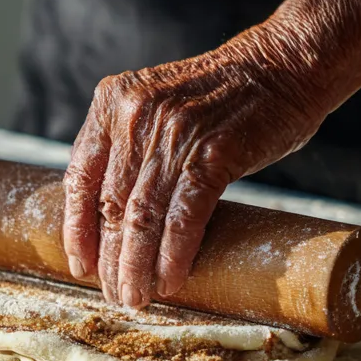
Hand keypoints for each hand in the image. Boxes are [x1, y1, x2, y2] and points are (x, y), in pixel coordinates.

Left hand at [62, 25, 330, 307]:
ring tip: (136, 297)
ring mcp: (172, 133)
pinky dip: (173, 254)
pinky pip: (181, 217)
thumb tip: (110, 218)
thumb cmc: (222, 97)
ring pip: (140, 216)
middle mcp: (134, 115)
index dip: (76, 229)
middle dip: (109, 258)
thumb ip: (129, 147)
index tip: (80, 265)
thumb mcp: (157, 106)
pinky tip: (170, 280)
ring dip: (136, 266)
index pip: (79, 178)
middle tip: (113, 293)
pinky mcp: (213, 153)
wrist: (285, 64)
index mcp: (110, 102)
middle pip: (109, 204)